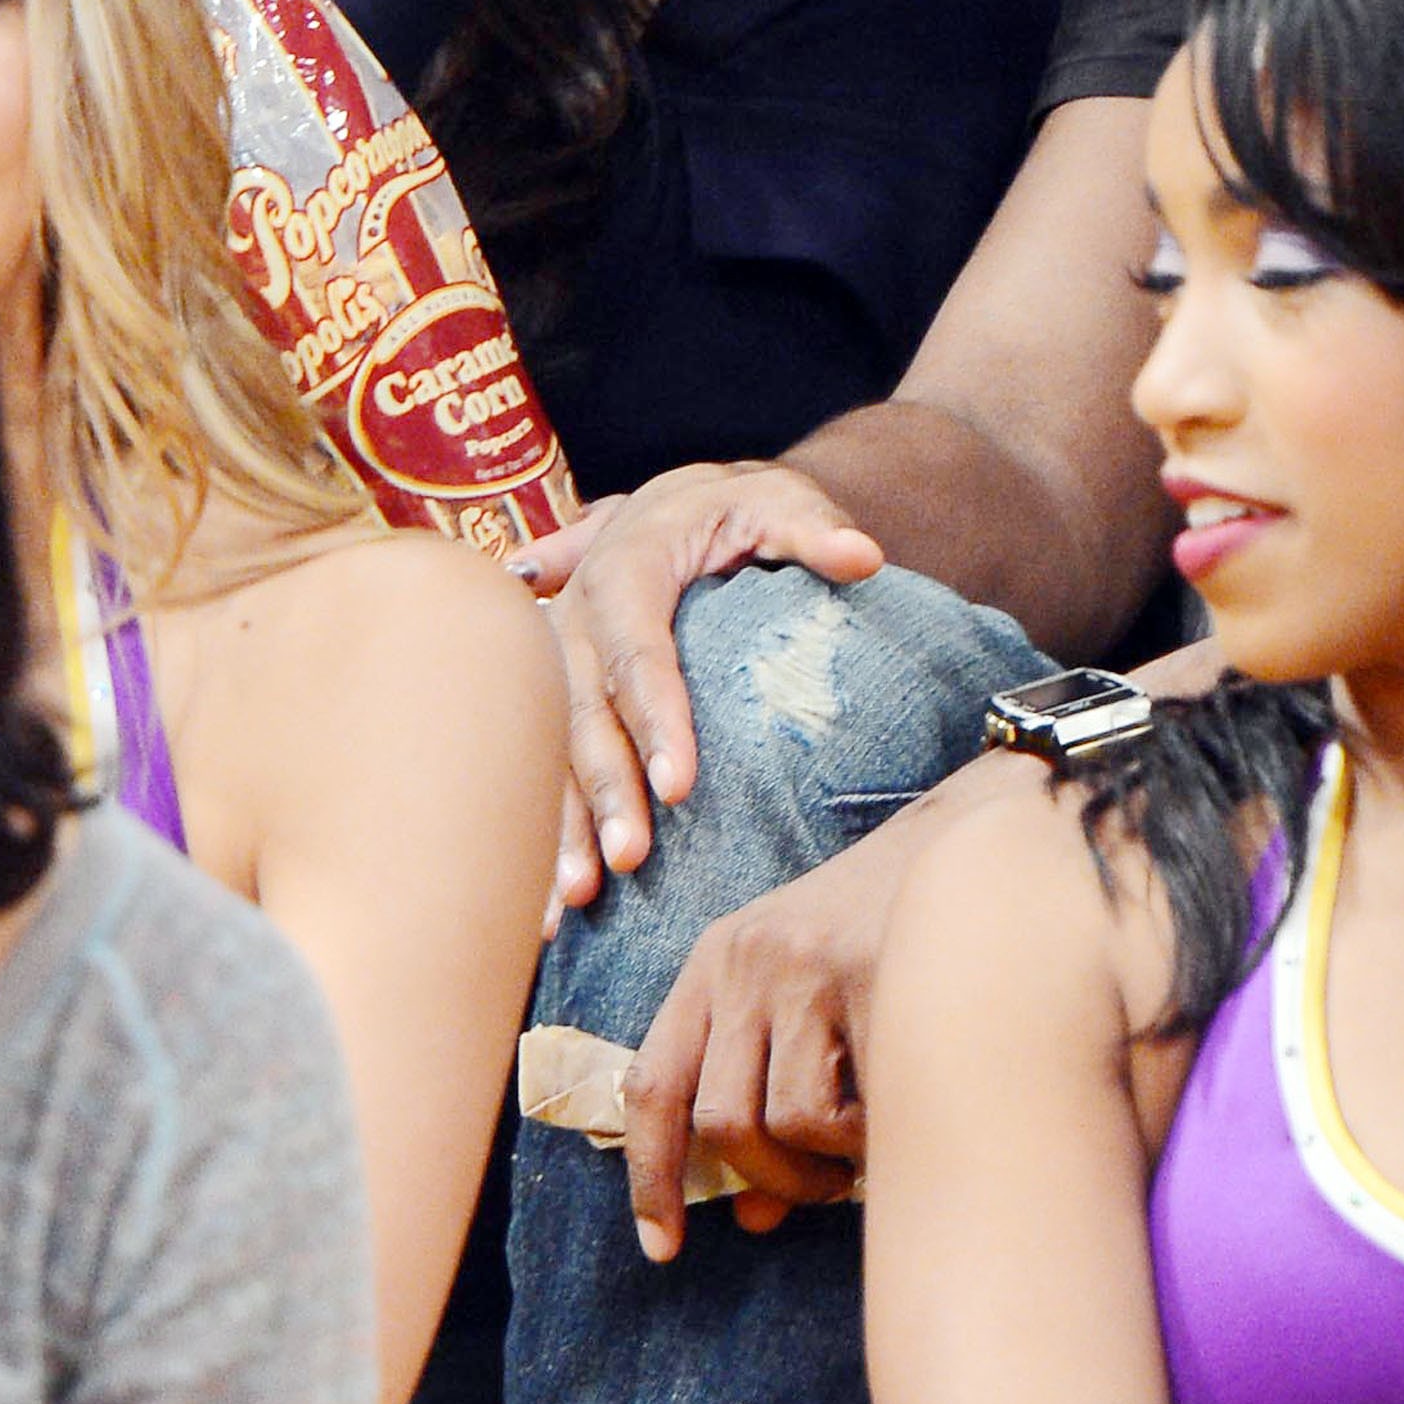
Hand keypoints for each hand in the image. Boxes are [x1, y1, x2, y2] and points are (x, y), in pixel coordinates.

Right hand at [550, 461, 883, 901]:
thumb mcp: (776, 502)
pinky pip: (539, 765)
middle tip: (631, 858)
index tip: (681, 786)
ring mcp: (558, 660)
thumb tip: (864, 557)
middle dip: (606, 789)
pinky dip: (544, 831)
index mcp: (627, 567)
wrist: (673, 501)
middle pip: (585, 710)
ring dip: (563, 824)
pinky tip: (551, 901)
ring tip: (578, 899)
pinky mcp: (553, 696)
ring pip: (550, 748)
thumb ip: (814, 530)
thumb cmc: (734, 509)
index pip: (640, 648)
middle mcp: (576, 615)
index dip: (656, 716)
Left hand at [621, 817, 910, 1252]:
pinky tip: (906, 1112)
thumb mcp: (803, 984)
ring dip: (833, 1162)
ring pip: (794, 1120)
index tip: (664, 1247)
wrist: (981, 840)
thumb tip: (752, 1214)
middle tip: (822, 1187)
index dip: (651, 1175)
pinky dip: (881, 1136)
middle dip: (774, 1178)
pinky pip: (864, 1103)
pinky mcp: (875, 973)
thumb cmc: (894, 929)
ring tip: (871, 1142)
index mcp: (719, 957)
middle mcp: (751, 957)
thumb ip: (765, 1083)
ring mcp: (811, 964)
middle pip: (724, 1120)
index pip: (656, 1081)